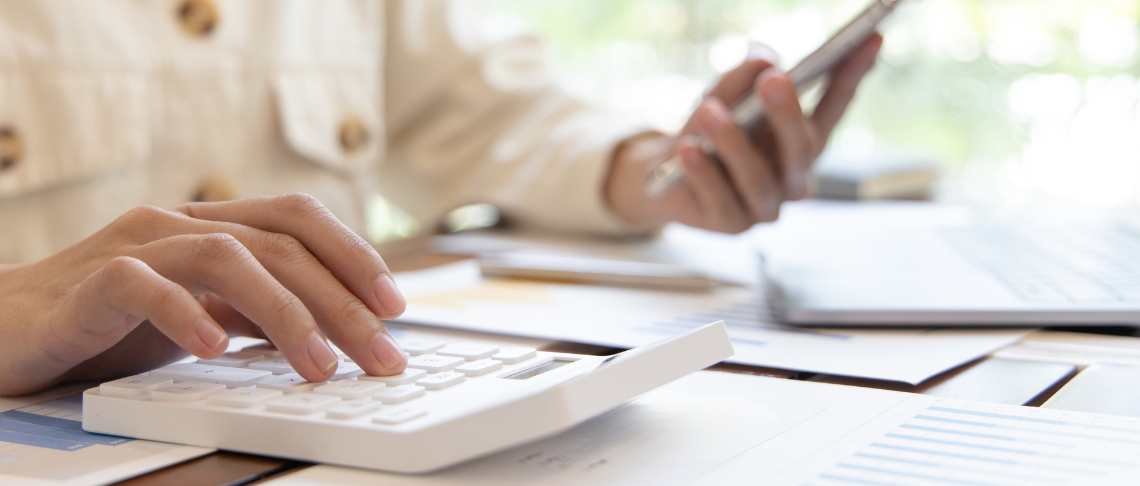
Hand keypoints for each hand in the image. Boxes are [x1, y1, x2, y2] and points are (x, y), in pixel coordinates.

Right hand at [0, 194, 407, 395]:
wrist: (6, 329)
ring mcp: (131, 247)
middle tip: (380, 354)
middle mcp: (176, 223)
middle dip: (341, 302)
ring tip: (319, 367)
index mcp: (209, 224)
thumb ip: (256, 312)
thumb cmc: (109, 323)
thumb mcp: (201, 313)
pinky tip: (215, 351)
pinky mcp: (87, 284)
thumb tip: (336, 332)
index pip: (297, 218)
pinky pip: (142, 286)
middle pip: (278, 244)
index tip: (395, 306)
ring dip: (284, 313)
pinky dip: (186, 314)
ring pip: (225, 256)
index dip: (353, 255)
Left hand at [606, 35, 882, 232]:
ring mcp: (765, 206)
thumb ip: (742, 79)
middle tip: (774, 79)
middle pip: (800, 148)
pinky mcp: (731, 224)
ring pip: (757, 178)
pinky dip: (703, 173)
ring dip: (733, 143)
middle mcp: (793, 178)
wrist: (665, 177)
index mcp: (801, 143)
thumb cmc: (706, 133)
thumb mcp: (723, 97)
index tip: (869, 39)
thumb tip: (763, 61)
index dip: (852, 75)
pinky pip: (720, 198)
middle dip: (787, 113)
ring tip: (709, 111)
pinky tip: (687, 149)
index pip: (833, 107)